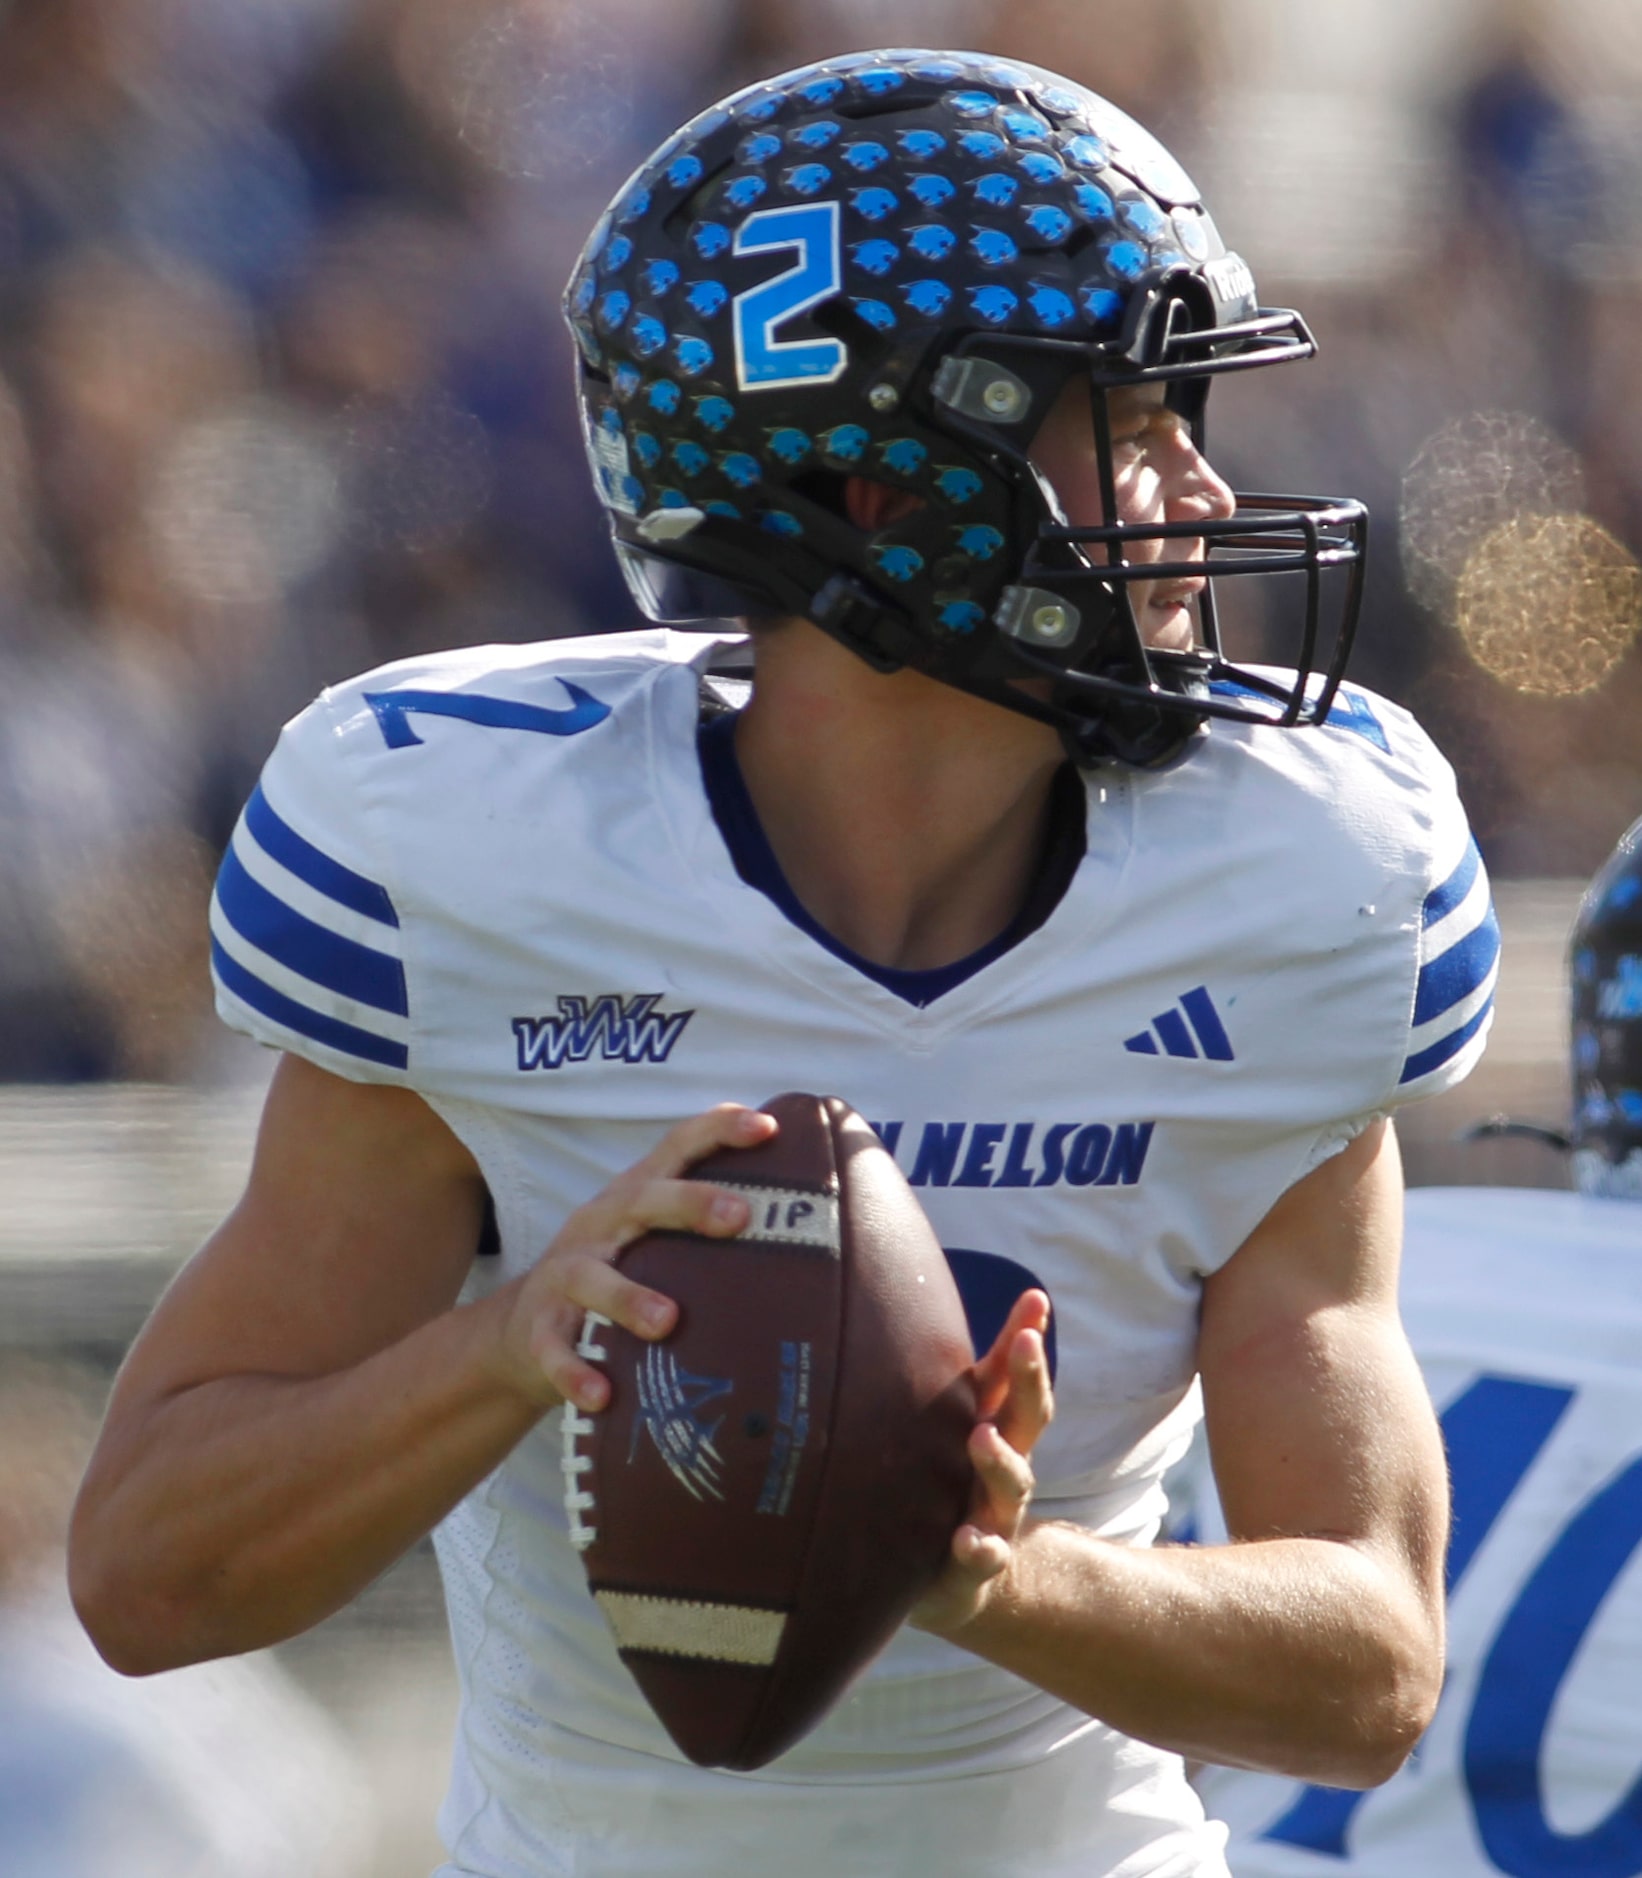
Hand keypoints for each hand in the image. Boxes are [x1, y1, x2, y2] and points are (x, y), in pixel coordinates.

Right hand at [491, 1104, 777, 1410]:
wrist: (520, 1330)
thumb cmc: (616, 1276)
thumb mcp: (652, 1241)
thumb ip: (706, 1230)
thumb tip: (807, 1230)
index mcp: (633, 1198)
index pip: (676, 1148)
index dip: (719, 1130)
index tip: (767, 1127)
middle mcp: (599, 1224)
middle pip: (641, 1200)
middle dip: (689, 1204)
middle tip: (739, 1217)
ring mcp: (565, 1275)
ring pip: (592, 1276)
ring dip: (628, 1296)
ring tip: (667, 1320)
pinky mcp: (539, 1329)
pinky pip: (553, 1350)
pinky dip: (574, 1372)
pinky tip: (601, 1395)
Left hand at [910, 1288, 1052, 1636]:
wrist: (958, 1580)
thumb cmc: (957, 1483)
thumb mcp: (972, 1425)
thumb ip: (993, 1371)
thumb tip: (1023, 1297)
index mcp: (1000, 1430)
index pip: (1021, 1380)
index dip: (1028, 1342)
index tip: (1035, 1301)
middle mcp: (1005, 1469)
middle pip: (1028, 1421)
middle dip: (1031, 1380)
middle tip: (1025, 1343)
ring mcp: (994, 1515)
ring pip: (1011, 1485)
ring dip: (1000, 1459)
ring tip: (982, 1435)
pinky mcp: (974, 1564)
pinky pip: (983, 1556)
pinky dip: (979, 1548)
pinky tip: (968, 1540)